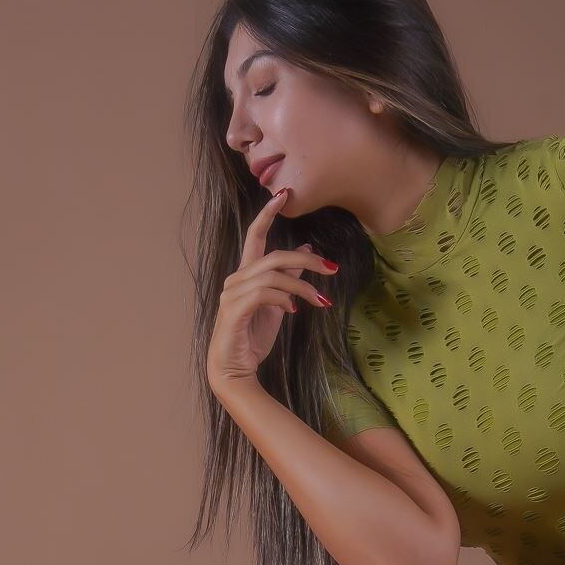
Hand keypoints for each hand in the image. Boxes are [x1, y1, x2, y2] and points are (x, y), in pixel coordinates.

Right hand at [206, 186, 338, 389]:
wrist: (235, 369)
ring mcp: (232, 294)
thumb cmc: (252, 338)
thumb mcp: (279, 304)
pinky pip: (264, 293)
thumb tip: (306, 251)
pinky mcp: (234, 309)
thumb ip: (290, 278)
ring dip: (302, 287)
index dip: (268, 214)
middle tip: (332, 269)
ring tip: (319, 301)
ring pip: (273, 276)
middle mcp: (236, 279)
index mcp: (245, 275)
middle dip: (307, 261)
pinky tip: (294, 311)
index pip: (255, 236)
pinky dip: (284, 298)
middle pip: (274, 256)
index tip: (283, 194)